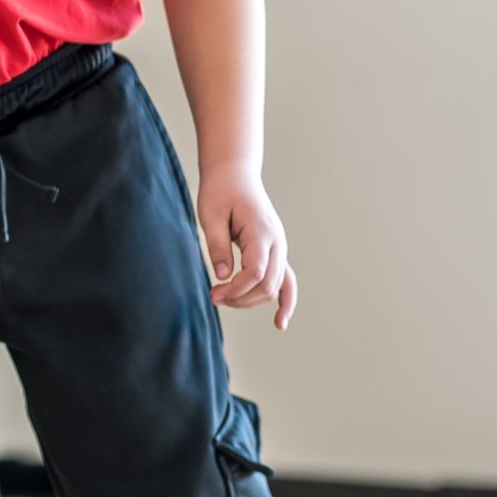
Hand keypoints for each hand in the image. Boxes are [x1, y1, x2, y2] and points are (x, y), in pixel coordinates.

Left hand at [197, 164, 297, 329]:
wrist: (235, 174)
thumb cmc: (220, 191)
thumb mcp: (210, 214)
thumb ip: (217, 245)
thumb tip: (223, 276)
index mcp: (261, 232)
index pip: (255, 273)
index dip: (236, 289)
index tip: (214, 293)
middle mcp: (277, 242)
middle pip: (267, 284)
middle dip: (241, 297)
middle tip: (213, 297)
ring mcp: (280, 247)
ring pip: (276, 285)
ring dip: (252, 299)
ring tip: (226, 301)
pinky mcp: (276, 251)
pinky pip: (287, 280)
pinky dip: (286, 300)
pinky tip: (280, 322)